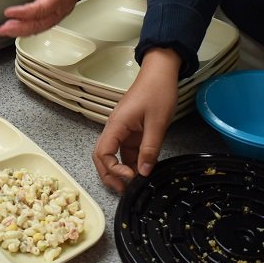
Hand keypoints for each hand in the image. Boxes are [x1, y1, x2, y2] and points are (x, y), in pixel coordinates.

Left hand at [0, 0, 91, 37]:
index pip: (42, 8)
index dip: (24, 12)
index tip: (9, 12)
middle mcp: (63, 6)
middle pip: (41, 23)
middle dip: (21, 28)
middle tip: (4, 28)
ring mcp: (62, 11)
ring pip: (42, 27)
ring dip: (24, 31)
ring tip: (7, 30)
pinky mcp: (58, 13)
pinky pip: (44, 25)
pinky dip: (31, 29)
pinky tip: (19, 29)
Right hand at [92, 48, 180, 192]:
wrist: (161, 72)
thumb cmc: (158, 91)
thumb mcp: (157, 122)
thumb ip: (150, 149)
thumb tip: (144, 172)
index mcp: (116, 124)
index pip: (103, 153)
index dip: (113, 169)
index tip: (131, 177)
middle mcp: (115, 128)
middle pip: (102, 156)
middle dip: (110, 175)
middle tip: (124, 190)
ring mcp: (123, 129)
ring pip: (114, 155)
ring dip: (121, 171)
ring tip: (134, 185)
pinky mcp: (131, 130)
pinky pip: (126, 150)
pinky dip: (131, 162)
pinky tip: (142, 171)